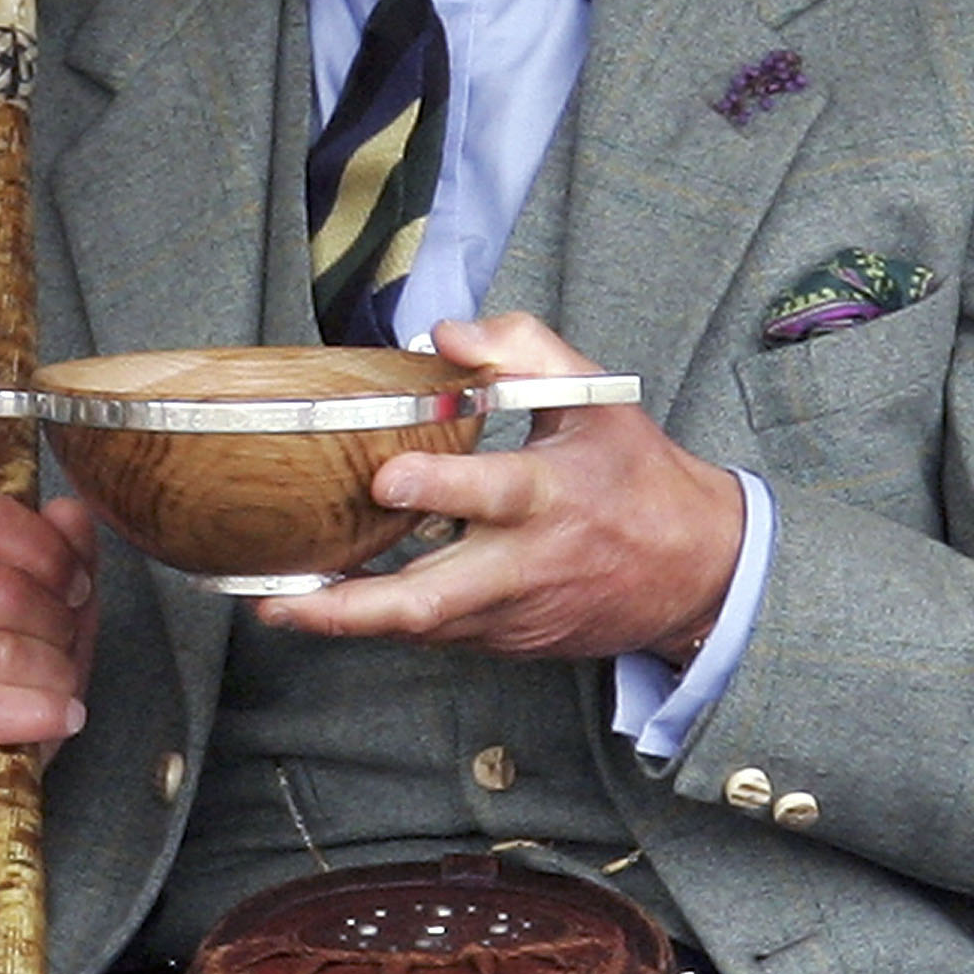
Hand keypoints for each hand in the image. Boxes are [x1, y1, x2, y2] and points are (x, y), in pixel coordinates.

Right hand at [0, 495, 98, 912]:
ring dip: (53, 681)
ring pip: (5, 649)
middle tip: (59, 661)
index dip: (51, 552)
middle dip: (58, 630)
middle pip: (7, 588)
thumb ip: (63, 562)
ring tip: (51, 699)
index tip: (75, 591)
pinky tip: (54, 723)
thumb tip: (71, 511)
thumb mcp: (47, 623)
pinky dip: (38, 716)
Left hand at [253, 313, 742, 661]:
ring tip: (275, 603)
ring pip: (421, 628)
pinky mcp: (505, 640)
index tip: (385, 477)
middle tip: (282, 597)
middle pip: (433, 598)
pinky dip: (382, 623)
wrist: (698, 573)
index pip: (492, 493)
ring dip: (346, 621)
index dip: (439, 488)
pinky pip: (435, 634)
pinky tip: (326, 605)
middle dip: (353, 605)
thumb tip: (442, 333)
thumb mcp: (597, 398)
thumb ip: (523, 348)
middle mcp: (526, 563)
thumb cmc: (637, 476)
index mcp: (552, 494)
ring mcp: (512, 612)